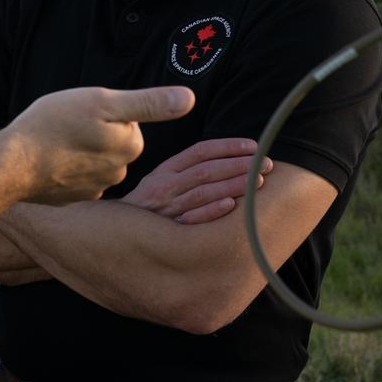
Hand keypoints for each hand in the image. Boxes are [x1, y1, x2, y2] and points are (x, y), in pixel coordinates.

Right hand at [0, 86, 195, 205]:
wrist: (11, 166)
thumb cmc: (53, 126)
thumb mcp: (102, 102)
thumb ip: (149, 102)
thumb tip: (189, 99)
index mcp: (130, 146)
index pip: (129, 122)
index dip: (107, 112)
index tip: (85, 113)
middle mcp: (119, 172)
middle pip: (113, 143)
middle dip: (96, 133)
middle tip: (68, 125)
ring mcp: (95, 190)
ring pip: (94, 161)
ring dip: (80, 152)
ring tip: (55, 143)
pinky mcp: (73, 200)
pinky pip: (76, 180)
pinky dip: (66, 171)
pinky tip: (48, 163)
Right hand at [121, 137, 271, 223]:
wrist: (116, 234)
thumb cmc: (148, 207)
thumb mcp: (159, 181)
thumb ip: (186, 170)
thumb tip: (230, 160)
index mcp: (164, 171)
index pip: (199, 152)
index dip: (228, 146)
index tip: (253, 147)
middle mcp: (164, 186)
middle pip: (206, 170)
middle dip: (239, 165)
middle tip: (265, 164)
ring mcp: (165, 209)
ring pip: (202, 192)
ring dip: (232, 185)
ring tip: (259, 181)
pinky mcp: (167, 230)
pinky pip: (191, 219)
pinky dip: (211, 211)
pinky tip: (231, 204)